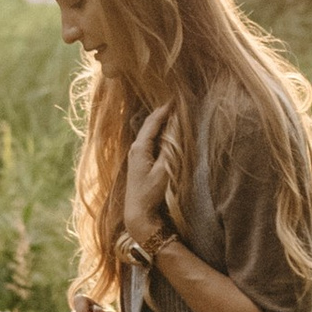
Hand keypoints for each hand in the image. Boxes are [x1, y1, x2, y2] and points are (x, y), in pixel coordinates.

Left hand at [122, 106, 170, 257]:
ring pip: (150, 132)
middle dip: (162, 112)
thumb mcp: (163, 172)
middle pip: (150, 124)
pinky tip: (166, 131)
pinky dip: (159, 132)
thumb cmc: (150, 194)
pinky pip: (150, 140)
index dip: (165, 109)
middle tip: (176, 100)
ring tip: (172, 111)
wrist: (138, 214)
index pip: (153, 121)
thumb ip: (169, 150)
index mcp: (140, 147)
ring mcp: (136, 155)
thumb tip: (176, 130)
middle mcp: (136, 148)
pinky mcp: (139, 162)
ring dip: (161, 122)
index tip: (176, 97)